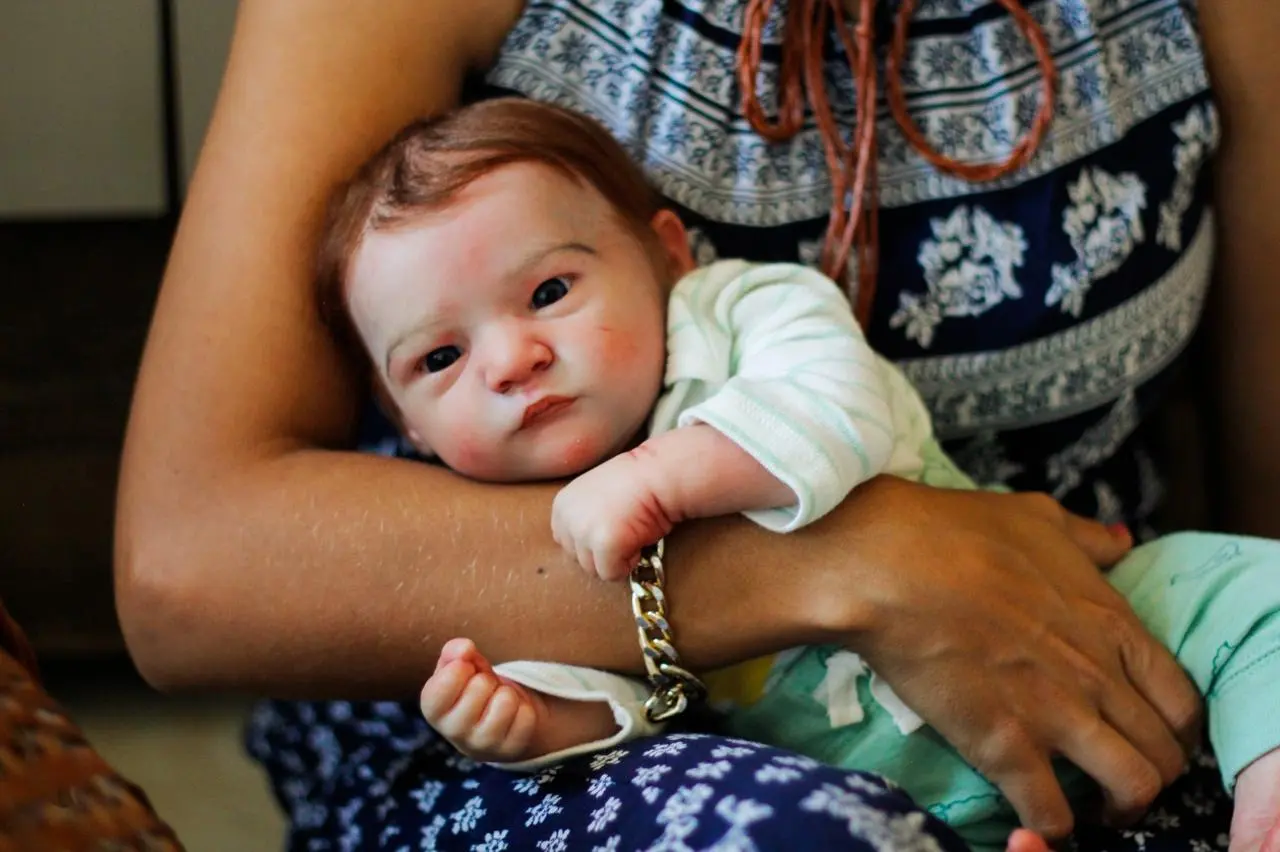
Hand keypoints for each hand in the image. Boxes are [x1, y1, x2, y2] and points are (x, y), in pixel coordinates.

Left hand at [551, 455, 672, 580]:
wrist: (658, 474)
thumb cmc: (635, 484)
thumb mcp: (594, 496)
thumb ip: (581, 518)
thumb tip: (585, 548)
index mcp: (562, 506)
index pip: (567, 544)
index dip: (592, 541)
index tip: (612, 525)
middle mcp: (566, 519)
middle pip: (578, 559)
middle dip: (603, 552)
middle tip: (625, 528)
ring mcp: (583, 532)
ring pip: (594, 570)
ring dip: (616, 558)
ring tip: (631, 532)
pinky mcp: (603, 544)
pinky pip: (611, 573)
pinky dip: (628, 563)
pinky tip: (637, 539)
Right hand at [813, 477, 1201, 839]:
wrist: (885, 564)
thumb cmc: (953, 530)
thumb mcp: (1034, 516)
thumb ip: (1087, 538)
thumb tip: (1121, 542)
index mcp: (1111, 623)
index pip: (1181, 700)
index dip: (1172, 729)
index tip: (1143, 733)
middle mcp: (1098, 675)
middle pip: (1165, 752)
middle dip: (1150, 772)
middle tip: (1114, 772)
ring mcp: (1056, 714)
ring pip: (1133, 789)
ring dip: (1117, 806)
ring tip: (1088, 803)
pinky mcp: (1006, 747)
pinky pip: (1053, 815)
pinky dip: (1053, 826)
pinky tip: (1036, 814)